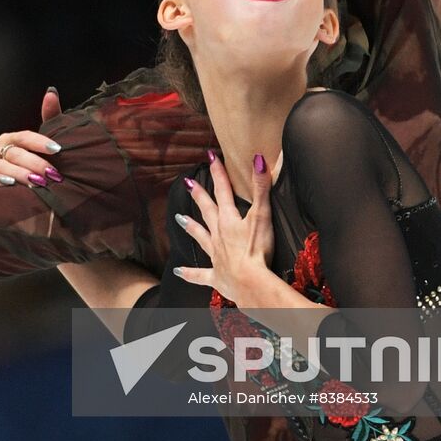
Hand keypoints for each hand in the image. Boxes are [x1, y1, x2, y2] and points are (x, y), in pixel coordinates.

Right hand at [0, 87, 64, 187]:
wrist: (23, 194)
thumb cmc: (36, 166)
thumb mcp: (45, 145)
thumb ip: (50, 118)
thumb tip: (51, 91)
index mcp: (10, 139)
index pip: (23, 137)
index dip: (39, 142)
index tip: (57, 149)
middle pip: (14, 153)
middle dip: (34, 163)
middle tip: (52, 174)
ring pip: (1, 166)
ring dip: (20, 174)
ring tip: (37, 183)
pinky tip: (11, 185)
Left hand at [173, 152, 276, 305]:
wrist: (249, 282)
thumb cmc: (256, 249)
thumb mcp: (262, 216)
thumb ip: (261, 188)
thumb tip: (259, 160)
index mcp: (228, 220)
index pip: (223, 191)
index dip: (218, 173)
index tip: (210, 157)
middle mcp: (218, 235)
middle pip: (207, 211)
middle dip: (199, 196)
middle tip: (189, 184)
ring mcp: (216, 255)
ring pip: (200, 237)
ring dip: (190, 228)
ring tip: (179, 218)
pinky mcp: (216, 276)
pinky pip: (200, 275)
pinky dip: (189, 274)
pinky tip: (179, 271)